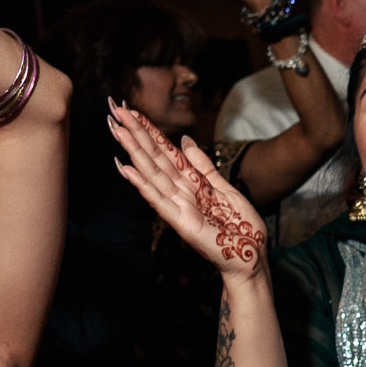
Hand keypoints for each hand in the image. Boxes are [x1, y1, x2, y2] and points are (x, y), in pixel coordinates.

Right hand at [109, 101, 266, 279]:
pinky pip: (158, 200)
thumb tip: (185, 140)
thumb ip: (203, 165)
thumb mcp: (224, 187)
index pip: (164, 151)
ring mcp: (177, 205)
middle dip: (135, 133)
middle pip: (153, 157)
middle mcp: (179, 191)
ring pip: (151, 173)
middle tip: (114, 110)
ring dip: (133, 151)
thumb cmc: (240, 226)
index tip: (131, 110)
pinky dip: (142, 185)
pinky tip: (127, 170)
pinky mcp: (180, 222)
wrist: (251, 256)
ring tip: (116, 130)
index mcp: (190, 182)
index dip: (148, 130)